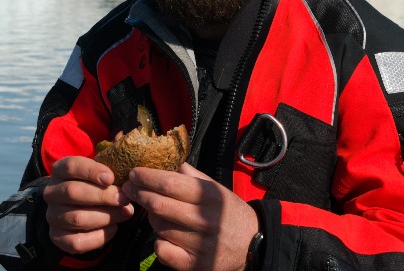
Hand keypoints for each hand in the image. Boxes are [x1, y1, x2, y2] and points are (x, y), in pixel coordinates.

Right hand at [43, 156, 133, 253]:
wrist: (79, 206)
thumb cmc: (95, 183)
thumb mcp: (99, 171)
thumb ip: (109, 173)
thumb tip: (128, 182)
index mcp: (60, 170)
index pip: (70, 166)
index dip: (91, 171)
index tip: (111, 178)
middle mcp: (51, 192)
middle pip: (73, 192)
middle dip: (103, 196)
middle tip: (124, 199)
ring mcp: (52, 216)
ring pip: (76, 218)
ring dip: (105, 216)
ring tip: (125, 213)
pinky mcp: (57, 237)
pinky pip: (76, 242)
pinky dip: (98, 237)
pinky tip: (113, 228)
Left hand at [122, 162, 257, 270]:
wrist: (253, 244)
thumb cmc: (230, 211)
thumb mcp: (217, 188)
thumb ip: (194, 176)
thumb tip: (172, 165)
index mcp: (209, 195)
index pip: (170, 183)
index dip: (148, 177)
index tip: (134, 172)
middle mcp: (204, 218)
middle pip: (159, 204)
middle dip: (139, 193)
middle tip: (128, 187)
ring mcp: (199, 243)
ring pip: (159, 226)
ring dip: (149, 216)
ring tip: (150, 208)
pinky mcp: (195, 264)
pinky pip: (163, 251)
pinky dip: (158, 241)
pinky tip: (163, 235)